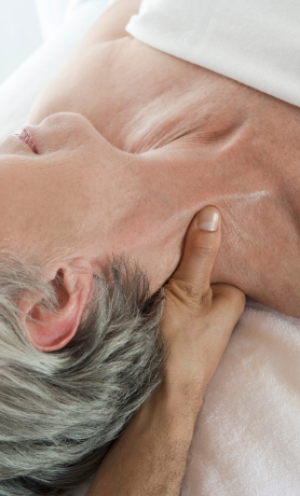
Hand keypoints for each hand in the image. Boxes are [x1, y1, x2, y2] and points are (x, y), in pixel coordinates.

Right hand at [159, 206, 244, 412]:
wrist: (157, 395)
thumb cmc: (180, 343)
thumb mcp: (189, 291)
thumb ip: (199, 253)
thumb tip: (212, 213)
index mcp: (232, 297)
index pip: (220, 257)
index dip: (202, 240)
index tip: (185, 219)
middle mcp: (217, 308)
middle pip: (199, 269)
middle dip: (181, 256)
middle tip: (161, 233)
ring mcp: (196, 319)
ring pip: (181, 284)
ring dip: (166, 272)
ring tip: (149, 250)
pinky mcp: (176, 328)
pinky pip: (168, 297)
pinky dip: (157, 288)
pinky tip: (143, 277)